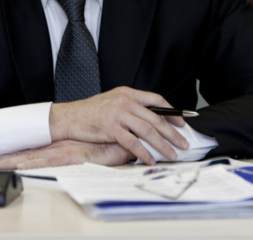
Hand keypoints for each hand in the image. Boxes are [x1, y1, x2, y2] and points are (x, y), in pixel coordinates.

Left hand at [0, 140, 133, 169]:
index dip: (10, 154)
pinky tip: (16, 167)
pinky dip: (30, 164)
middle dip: (2, 159)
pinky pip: (46, 162)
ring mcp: (62, 151)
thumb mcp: (89, 151)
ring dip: (9, 162)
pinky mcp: (70, 156)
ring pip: (29, 158)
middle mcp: (56, 147)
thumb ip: (78, 153)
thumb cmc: (109, 144)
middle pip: (24, 154)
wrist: (126, 137)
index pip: (30, 151)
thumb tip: (70, 157)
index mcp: (58, 146)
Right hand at [49, 86, 188, 164]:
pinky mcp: (111, 128)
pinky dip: (144, 153)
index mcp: (127, 93)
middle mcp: (125, 101)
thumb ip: (130, 108)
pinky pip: (133, 142)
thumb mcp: (112, 102)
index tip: (182, 122)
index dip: (172, 112)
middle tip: (184, 143)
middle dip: (173, 132)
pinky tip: (150, 159)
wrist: (69, 117)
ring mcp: (118, 114)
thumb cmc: (90, 112)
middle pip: (156, 118)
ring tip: (172, 154)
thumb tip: (150, 121)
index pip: (156, 100)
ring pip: (148, 131)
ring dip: (162, 145)